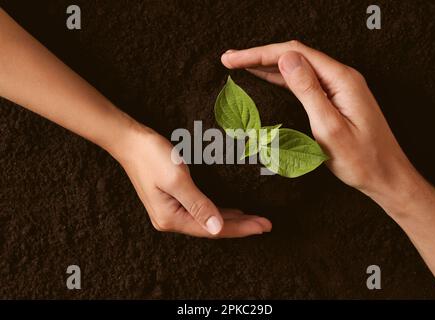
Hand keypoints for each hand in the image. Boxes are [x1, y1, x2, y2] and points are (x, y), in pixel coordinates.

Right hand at [114, 124, 271, 237]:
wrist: (130, 141)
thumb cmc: (152, 156)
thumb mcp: (177, 180)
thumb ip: (198, 205)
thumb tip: (218, 228)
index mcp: (171, 218)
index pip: (213, 228)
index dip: (240, 228)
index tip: (263, 225)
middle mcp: (171, 220)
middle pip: (212, 227)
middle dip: (241, 226)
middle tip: (266, 224)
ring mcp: (170, 211)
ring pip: (208, 220)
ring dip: (232, 220)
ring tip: (254, 220)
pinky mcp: (172, 200)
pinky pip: (200, 211)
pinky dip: (218, 211)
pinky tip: (231, 212)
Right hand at [221, 40, 416, 209]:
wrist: (386, 176)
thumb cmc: (361, 159)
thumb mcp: (330, 127)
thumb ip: (308, 90)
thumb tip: (286, 58)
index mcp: (341, 79)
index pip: (293, 54)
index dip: (259, 53)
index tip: (233, 59)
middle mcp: (341, 77)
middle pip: (294, 56)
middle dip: (259, 55)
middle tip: (229, 60)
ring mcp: (339, 87)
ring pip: (297, 67)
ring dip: (267, 65)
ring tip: (240, 65)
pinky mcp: (336, 99)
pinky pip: (304, 82)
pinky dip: (281, 78)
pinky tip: (266, 78)